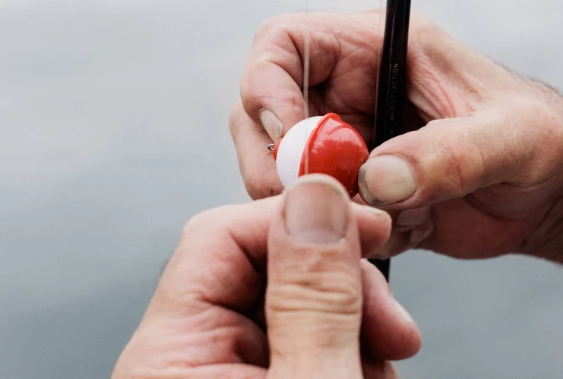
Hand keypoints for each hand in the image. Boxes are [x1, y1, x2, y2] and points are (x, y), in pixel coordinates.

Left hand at [113, 175, 420, 377]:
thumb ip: (313, 298)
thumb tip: (315, 201)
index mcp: (172, 353)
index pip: (222, 234)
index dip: (299, 218)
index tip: (365, 225)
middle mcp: (186, 358)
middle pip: (264, 269)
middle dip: (338, 288)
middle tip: (390, 324)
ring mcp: (218, 376)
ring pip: (291, 308)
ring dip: (349, 328)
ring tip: (379, 368)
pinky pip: (298, 345)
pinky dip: (342, 356)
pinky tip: (364, 378)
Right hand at [230, 10, 562, 259]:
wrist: (555, 192)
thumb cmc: (543, 139)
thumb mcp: (513, 137)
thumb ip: (449, 154)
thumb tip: (374, 178)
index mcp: (373, 50)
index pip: (283, 44)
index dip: (267, 87)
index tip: (290, 140)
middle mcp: (345, 93)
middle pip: (260, 114)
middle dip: (277, 163)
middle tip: (323, 199)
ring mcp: (343, 145)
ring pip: (278, 172)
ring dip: (318, 206)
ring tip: (390, 219)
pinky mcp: (350, 192)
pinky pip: (315, 216)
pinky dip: (347, 235)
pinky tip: (407, 231)